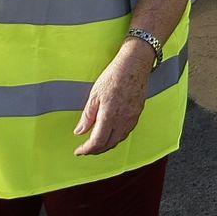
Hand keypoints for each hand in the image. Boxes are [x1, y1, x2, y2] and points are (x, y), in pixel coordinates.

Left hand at [74, 40, 152, 154]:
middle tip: (85, 150)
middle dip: (95, 151)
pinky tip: (112, 134)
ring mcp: (132, 118)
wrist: (135, 64)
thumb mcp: (95, 94)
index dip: (86, 149)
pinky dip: (117, 138)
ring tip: (97, 144)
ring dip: (107, 146)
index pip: (97, 142)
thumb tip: (79, 131)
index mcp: (109, 115)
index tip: (79, 151)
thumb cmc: (114, 75)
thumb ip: (87, 116)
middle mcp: (122, 120)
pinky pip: (126, 132)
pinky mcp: (137, 113)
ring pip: (119, 140)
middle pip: (108, 144)